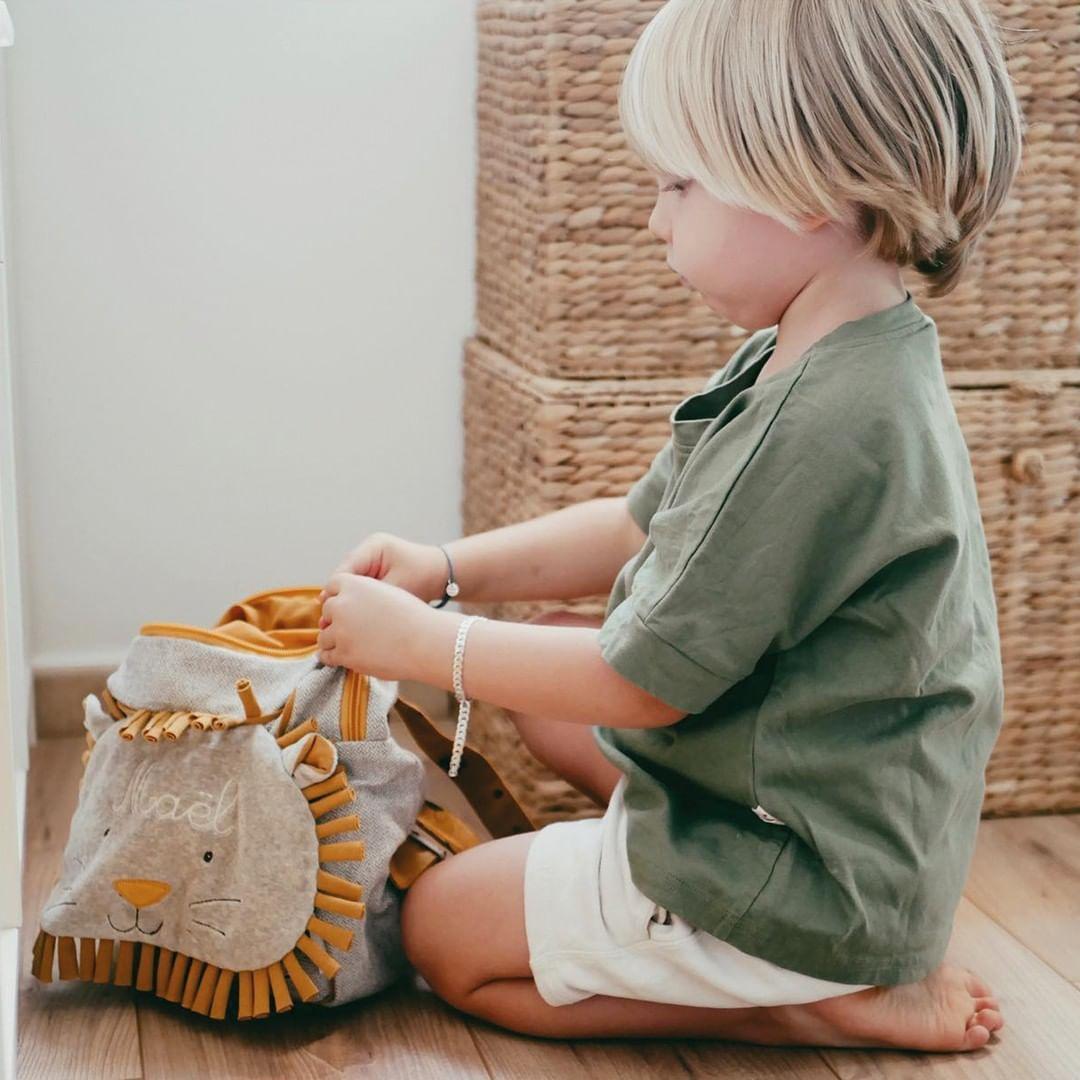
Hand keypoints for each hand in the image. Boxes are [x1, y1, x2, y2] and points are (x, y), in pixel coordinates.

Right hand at [317, 533, 447, 616]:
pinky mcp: (374, 573)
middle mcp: (368, 552)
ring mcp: (370, 562)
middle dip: (338, 599)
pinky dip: (356, 603)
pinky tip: (351, 620)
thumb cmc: (424, 577)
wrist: (443, 575)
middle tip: (328, 622)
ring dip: (346, 603)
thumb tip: (347, 612)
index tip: (328, 612)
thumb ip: (372, 597)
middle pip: (343, 578)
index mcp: (374, 547)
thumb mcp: (397, 587)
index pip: (345, 570)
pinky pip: (359, 589)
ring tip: (335, 624)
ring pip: (349, 585)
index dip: (334, 592)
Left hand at [317, 572, 433, 678]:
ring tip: (353, 645)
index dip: (338, 597)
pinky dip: (334, 657)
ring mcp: (341, 631)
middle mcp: (342, 605)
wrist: (426, 642)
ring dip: (335, 641)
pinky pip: (327, 656)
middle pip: (327, 612)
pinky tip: (347, 656)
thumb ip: (364, 595)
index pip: (332, 586)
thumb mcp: (388, 593)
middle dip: (337, 620)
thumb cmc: (414, 619)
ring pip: (324, 637)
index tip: (344, 607)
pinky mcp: (343, 654)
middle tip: (353, 629)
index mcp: (355, 584)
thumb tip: (345, 605)